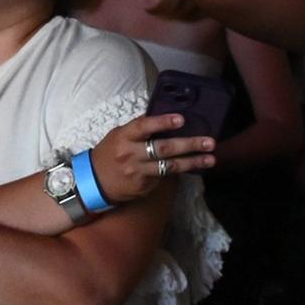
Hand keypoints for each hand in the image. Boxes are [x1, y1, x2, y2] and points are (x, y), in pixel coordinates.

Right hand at [90, 112, 216, 201]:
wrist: (93, 183)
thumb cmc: (108, 154)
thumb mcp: (118, 136)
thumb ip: (138, 128)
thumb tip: (164, 117)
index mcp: (123, 137)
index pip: (144, 127)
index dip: (163, 122)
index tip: (181, 119)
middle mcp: (130, 154)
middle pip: (163, 148)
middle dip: (189, 145)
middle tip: (209, 142)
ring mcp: (137, 172)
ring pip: (170, 166)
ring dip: (193, 162)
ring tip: (211, 159)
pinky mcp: (143, 187)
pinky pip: (164, 177)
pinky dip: (179, 171)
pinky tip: (193, 167)